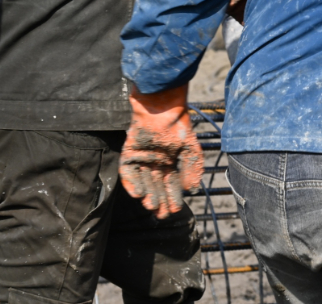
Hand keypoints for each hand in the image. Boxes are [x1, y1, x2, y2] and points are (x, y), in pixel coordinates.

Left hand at [119, 84, 202, 218]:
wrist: (162, 107)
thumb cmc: (177, 124)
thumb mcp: (190, 148)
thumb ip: (192, 167)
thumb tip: (192, 188)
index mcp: (170, 161)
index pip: (171, 183)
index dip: (174, 197)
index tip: (176, 210)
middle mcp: (156, 162)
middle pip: (156, 186)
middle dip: (160, 200)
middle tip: (162, 214)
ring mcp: (142, 158)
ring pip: (143, 182)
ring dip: (147, 194)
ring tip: (151, 206)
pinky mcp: (129, 153)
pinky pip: (129, 172)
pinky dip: (132, 183)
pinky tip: (138, 194)